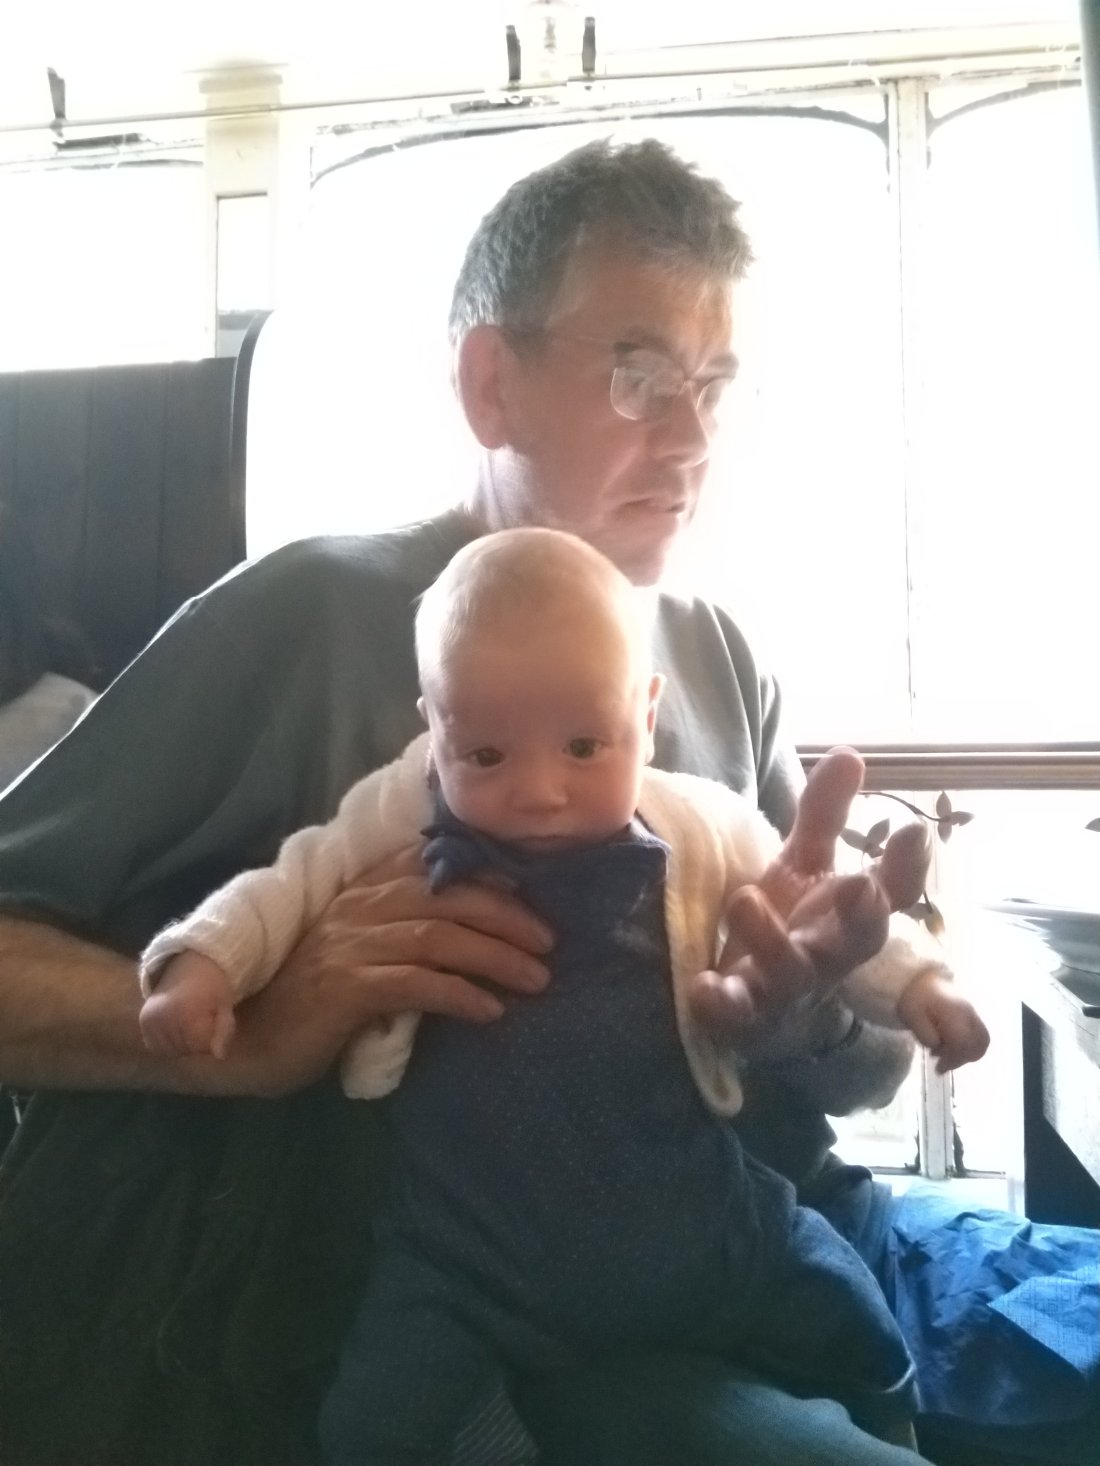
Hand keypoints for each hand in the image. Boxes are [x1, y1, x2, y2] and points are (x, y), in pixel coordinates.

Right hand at [139, 951, 235, 1057]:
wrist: (187, 965)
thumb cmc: (211, 986)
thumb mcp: (224, 1004)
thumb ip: (224, 1030)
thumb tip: (219, 1057)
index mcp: (188, 1012)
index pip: (201, 1047)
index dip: (212, 1041)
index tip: (214, 1025)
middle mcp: (166, 1018)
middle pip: (186, 1050)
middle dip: (197, 1043)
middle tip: (201, 1023)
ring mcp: (151, 1020)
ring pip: (170, 1052)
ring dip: (182, 1046)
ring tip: (188, 1026)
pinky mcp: (143, 1021)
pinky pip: (154, 1046)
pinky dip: (165, 1044)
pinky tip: (175, 1030)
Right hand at [207, 845, 552, 1096]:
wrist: (245, 1039)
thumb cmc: (311, 999)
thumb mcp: (362, 952)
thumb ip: (405, 931)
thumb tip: (479, 933)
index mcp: (364, 891)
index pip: (436, 866)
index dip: (489, 876)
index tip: (535, 896)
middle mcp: (359, 907)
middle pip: (450, 896)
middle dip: (508, 916)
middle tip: (550, 943)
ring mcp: (350, 945)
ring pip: (440, 935)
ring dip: (496, 956)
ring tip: (537, 979)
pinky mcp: (345, 987)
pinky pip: (415, 982)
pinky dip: (460, 994)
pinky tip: (490, 1011)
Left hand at [689, 747, 930, 1053]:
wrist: (763, 1013)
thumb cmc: (792, 926)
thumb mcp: (805, 865)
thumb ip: (824, 814)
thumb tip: (850, 752)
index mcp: (849, 915)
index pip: (894, 890)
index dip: (908, 864)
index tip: (915, 829)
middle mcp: (830, 953)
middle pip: (859, 938)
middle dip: (862, 913)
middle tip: (859, 886)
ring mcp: (788, 988)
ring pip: (792, 972)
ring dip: (771, 939)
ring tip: (744, 899)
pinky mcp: (745, 1017)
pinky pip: (736, 1015)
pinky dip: (721, 1003)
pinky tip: (702, 986)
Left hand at [896, 970, 989, 1072]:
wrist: (921, 981)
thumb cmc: (914, 998)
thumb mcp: (911, 1016)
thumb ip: (925, 1034)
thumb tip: (936, 1047)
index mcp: (954, 1012)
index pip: (965, 1042)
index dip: (954, 1059)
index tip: (938, 1067)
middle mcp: (969, 1013)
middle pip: (980, 1043)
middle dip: (963, 1058)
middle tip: (942, 1064)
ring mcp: (973, 1014)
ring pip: (982, 1041)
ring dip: (965, 1054)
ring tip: (942, 1054)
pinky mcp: (972, 1016)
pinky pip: (979, 1036)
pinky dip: (967, 1047)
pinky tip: (948, 1047)